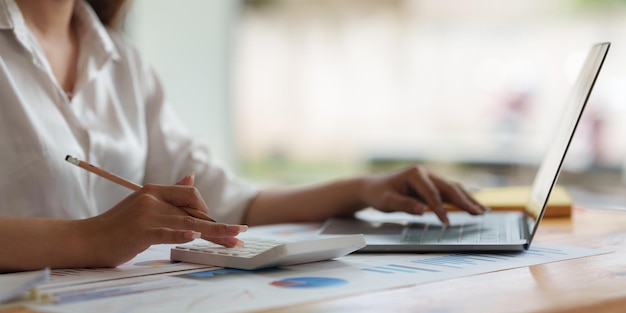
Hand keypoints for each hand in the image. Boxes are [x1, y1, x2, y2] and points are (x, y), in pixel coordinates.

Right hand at [79, 181, 245, 267]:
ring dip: (213, 232)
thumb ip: (170, 194)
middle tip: (239, 234)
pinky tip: (194, 235)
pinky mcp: (139, 231)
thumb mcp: (144, 205)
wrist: (85, 239)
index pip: (190, 195)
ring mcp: (146, 214)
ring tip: (232, 238)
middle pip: (194, 211)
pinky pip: (165, 231)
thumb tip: (192, 177)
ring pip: (187, 222)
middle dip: (219, 225)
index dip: (206, 211)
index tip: (214, 226)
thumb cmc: (117, 226)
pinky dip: (180, 233)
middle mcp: (152, 199)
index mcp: (154, 191)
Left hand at [360, 165, 487, 224]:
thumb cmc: (379, 194)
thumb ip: (404, 205)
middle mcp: (426, 172)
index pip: (431, 193)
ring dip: (468, 199)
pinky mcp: (433, 184)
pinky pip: (450, 192)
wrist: (373, 187)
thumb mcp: (386, 202)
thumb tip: (423, 211)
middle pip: (449, 187)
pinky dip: (463, 199)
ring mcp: (431, 177)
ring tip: (483, 211)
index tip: (447, 223)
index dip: (440, 208)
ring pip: (454, 188)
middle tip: (479, 214)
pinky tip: (473, 207)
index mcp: (415, 174)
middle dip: (465, 201)